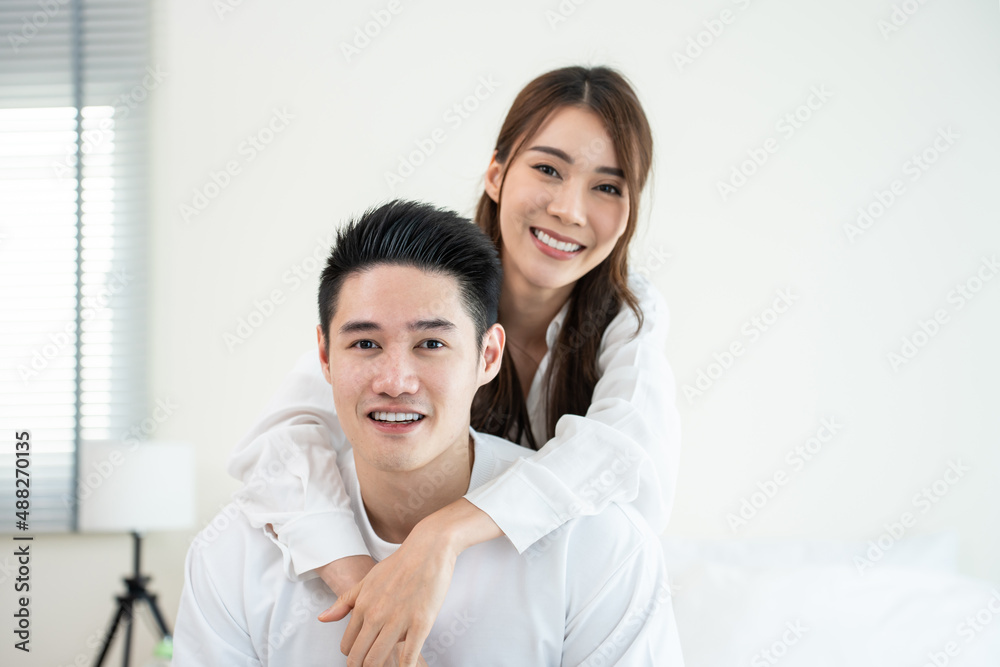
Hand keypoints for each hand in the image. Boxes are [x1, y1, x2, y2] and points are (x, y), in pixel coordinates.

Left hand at [318, 519, 456, 666]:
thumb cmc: (399, 565)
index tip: (363, 659)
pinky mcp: (420, 624)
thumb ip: (345, 602)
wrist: (428, 550)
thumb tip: (322, 619)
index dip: (354, 657)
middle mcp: (376, 615)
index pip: (348, 646)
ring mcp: (398, 620)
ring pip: (377, 660)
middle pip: (359, 658)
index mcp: (362, 607)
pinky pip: (408, 656)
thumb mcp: (366, 580)